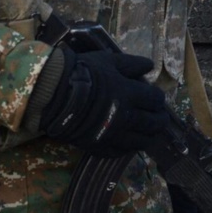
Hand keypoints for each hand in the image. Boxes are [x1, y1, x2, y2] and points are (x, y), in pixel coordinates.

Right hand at [39, 47, 168, 156]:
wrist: (51, 94)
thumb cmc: (82, 72)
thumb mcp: (108, 61)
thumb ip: (132, 64)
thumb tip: (150, 66)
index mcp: (130, 93)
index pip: (156, 99)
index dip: (158, 99)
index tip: (157, 99)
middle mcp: (126, 116)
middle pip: (153, 123)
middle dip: (160, 119)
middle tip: (159, 117)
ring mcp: (113, 133)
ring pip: (141, 141)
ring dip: (149, 136)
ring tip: (149, 132)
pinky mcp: (98, 145)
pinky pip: (120, 152)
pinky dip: (128, 148)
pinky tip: (130, 143)